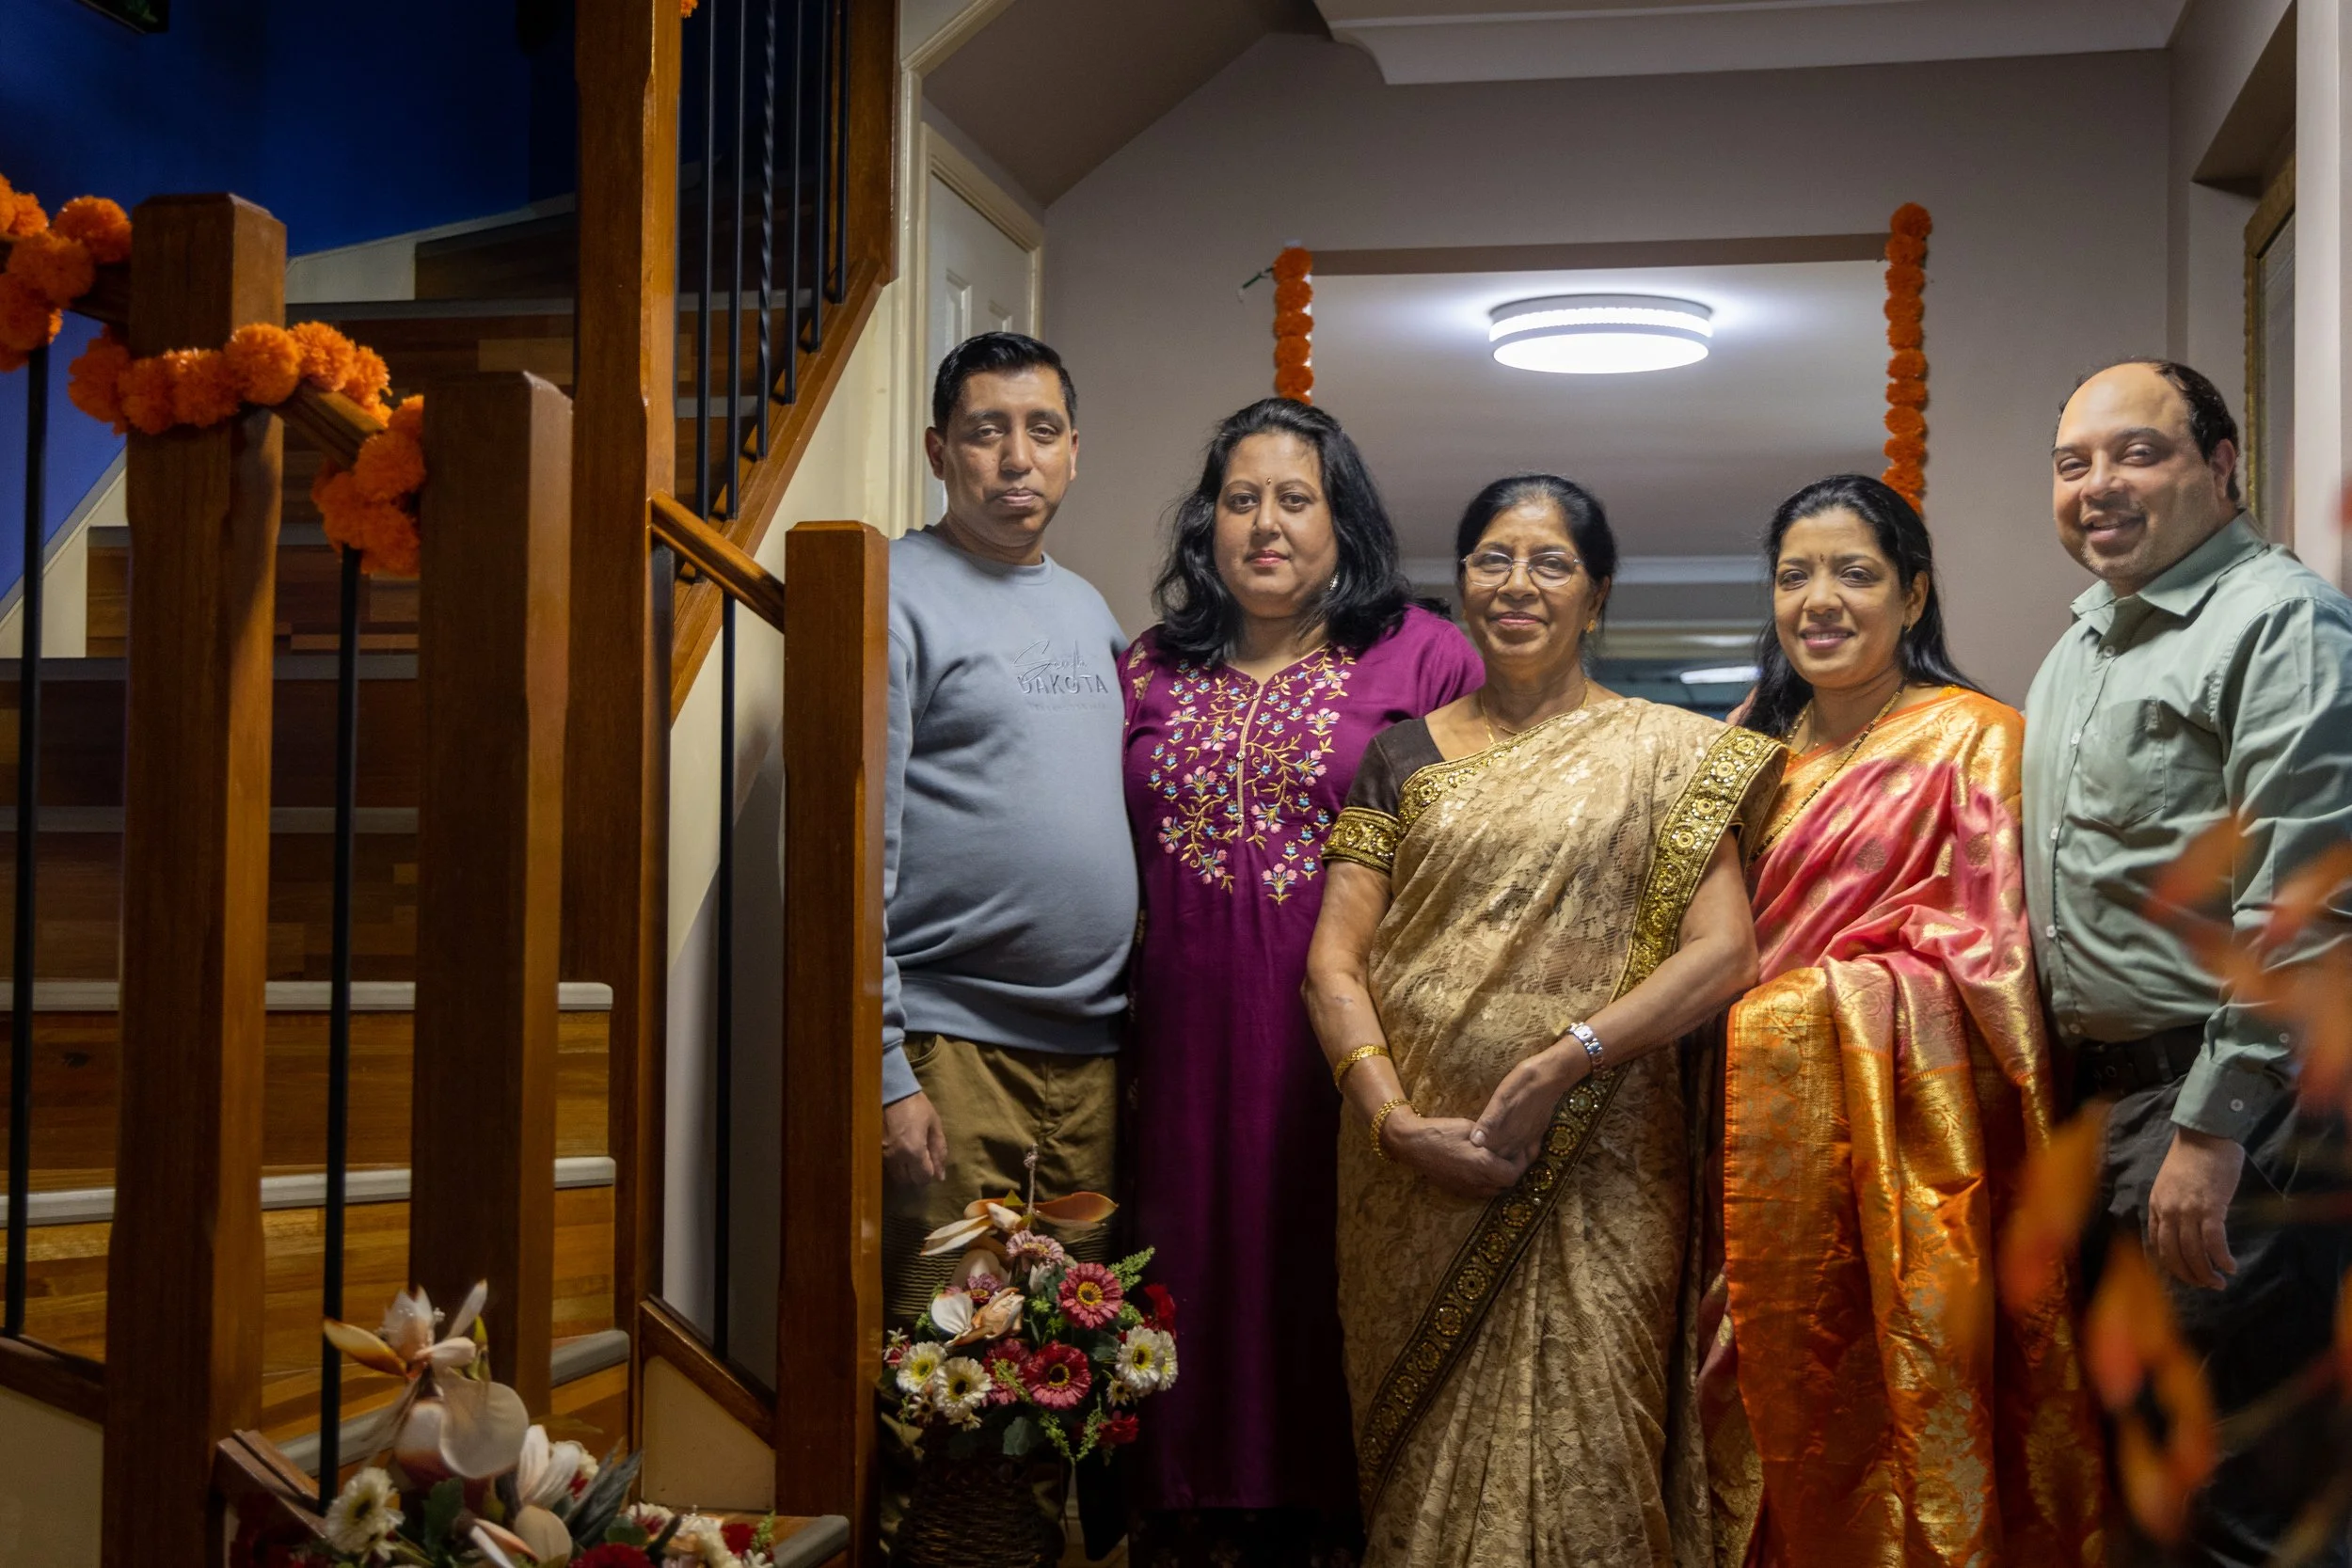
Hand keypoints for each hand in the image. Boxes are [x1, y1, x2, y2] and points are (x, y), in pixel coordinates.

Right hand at [883, 1091, 947, 1187]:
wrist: (890, 1090)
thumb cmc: (916, 1106)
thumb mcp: (934, 1125)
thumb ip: (939, 1151)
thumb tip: (940, 1176)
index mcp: (913, 1151)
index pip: (923, 1178)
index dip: (930, 1174)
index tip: (932, 1163)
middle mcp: (896, 1157)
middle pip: (908, 1181)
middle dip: (916, 1175)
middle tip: (922, 1160)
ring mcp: (883, 1154)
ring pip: (896, 1175)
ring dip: (905, 1170)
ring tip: (910, 1154)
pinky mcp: (874, 1149)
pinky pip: (887, 1165)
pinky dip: (895, 1163)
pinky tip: (900, 1149)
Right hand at [1386, 1111, 1526, 1199]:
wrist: (1412, 1144)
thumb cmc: (1441, 1131)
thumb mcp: (1470, 1128)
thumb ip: (1490, 1138)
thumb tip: (1504, 1141)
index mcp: (1482, 1165)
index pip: (1513, 1174)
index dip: (1521, 1164)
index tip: (1520, 1150)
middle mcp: (1476, 1182)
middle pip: (1506, 1185)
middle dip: (1513, 1171)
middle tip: (1512, 1156)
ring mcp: (1465, 1188)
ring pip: (1493, 1191)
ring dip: (1500, 1179)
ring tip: (1498, 1162)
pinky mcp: (1457, 1190)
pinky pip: (1480, 1191)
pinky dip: (1487, 1182)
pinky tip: (1482, 1168)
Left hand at [1470, 1045, 1581, 1165]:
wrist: (1550, 1076)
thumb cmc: (1521, 1083)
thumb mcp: (1502, 1098)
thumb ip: (1489, 1122)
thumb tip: (1475, 1142)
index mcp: (1506, 1132)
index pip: (1487, 1153)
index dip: (1477, 1157)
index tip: (1467, 1155)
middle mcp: (1517, 1139)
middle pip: (1499, 1158)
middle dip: (1488, 1161)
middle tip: (1474, 1160)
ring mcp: (1528, 1137)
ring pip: (1513, 1156)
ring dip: (1502, 1160)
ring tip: (1489, 1159)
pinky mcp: (1536, 1133)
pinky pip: (1528, 1153)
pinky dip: (1520, 1157)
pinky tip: (1513, 1154)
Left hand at [2148, 1127, 2245, 1289]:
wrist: (2206, 1134)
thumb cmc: (2192, 1157)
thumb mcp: (2171, 1183)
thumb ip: (2173, 1205)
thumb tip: (2186, 1229)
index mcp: (2156, 1205)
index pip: (2158, 1244)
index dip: (2172, 1266)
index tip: (2186, 1276)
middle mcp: (2168, 1210)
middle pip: (2174, 1254)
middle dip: (2190, 1276)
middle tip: (2206, 1286)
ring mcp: (2188, 1210)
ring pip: (2193, 1252)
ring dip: (2207, 1273)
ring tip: (2219, 1282)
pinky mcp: (2211, 1207)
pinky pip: (2214, 1241)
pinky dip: (2221, 1258)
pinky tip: (2231, 1267)